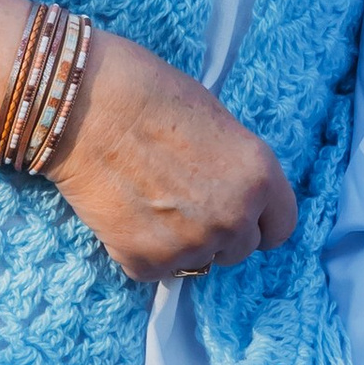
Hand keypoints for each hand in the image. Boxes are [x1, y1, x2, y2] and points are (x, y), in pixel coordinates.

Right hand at [0, 0, 294, 280]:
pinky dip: (139, 250)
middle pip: (239, 249)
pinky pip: (154, 270)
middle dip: (216, 231)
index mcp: (261, 177)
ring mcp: (192, 244)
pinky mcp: (147, 261)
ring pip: (197, 262)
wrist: (82, 105)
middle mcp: (235, 217)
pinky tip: (124, 213)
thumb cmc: (147, 94)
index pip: (280, 228)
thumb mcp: (216, 122)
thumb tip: (229, 192)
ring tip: (148, 202)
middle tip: (180, 200)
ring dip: (179, 242)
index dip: (257, 220)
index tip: (237, 214)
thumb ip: (234, 168)